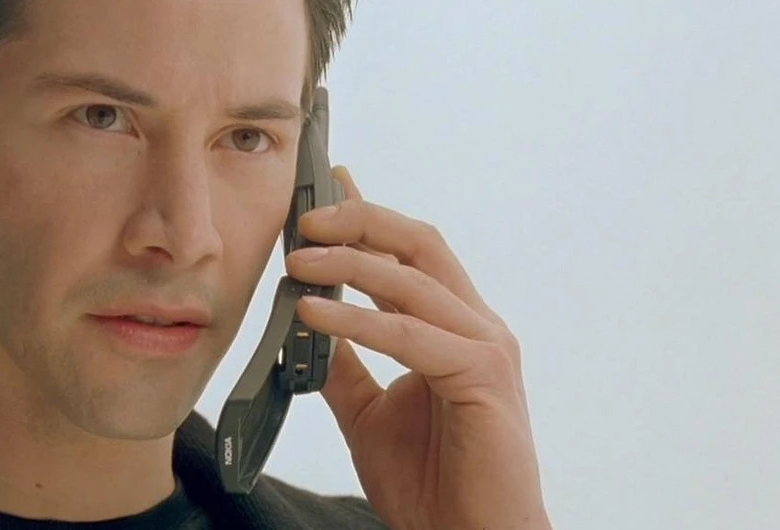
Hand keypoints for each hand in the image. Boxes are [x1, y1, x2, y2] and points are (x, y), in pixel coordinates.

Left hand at [284, 166, 551, 529]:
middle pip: (420, 244)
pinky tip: (314, 313)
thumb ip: (346, 368)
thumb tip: (309, 324)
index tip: (329, 182)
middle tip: (304, 217)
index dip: (369, 215)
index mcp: (452, 328)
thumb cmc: (433, 481)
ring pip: (413, 281)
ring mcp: (485, 346)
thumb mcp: (369, 413)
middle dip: (360, 220)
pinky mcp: (483, 376)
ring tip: (294, 263)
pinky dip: (358, 319)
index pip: (410, 253)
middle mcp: (475, 325)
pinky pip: (409, 334)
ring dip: (348, 264)